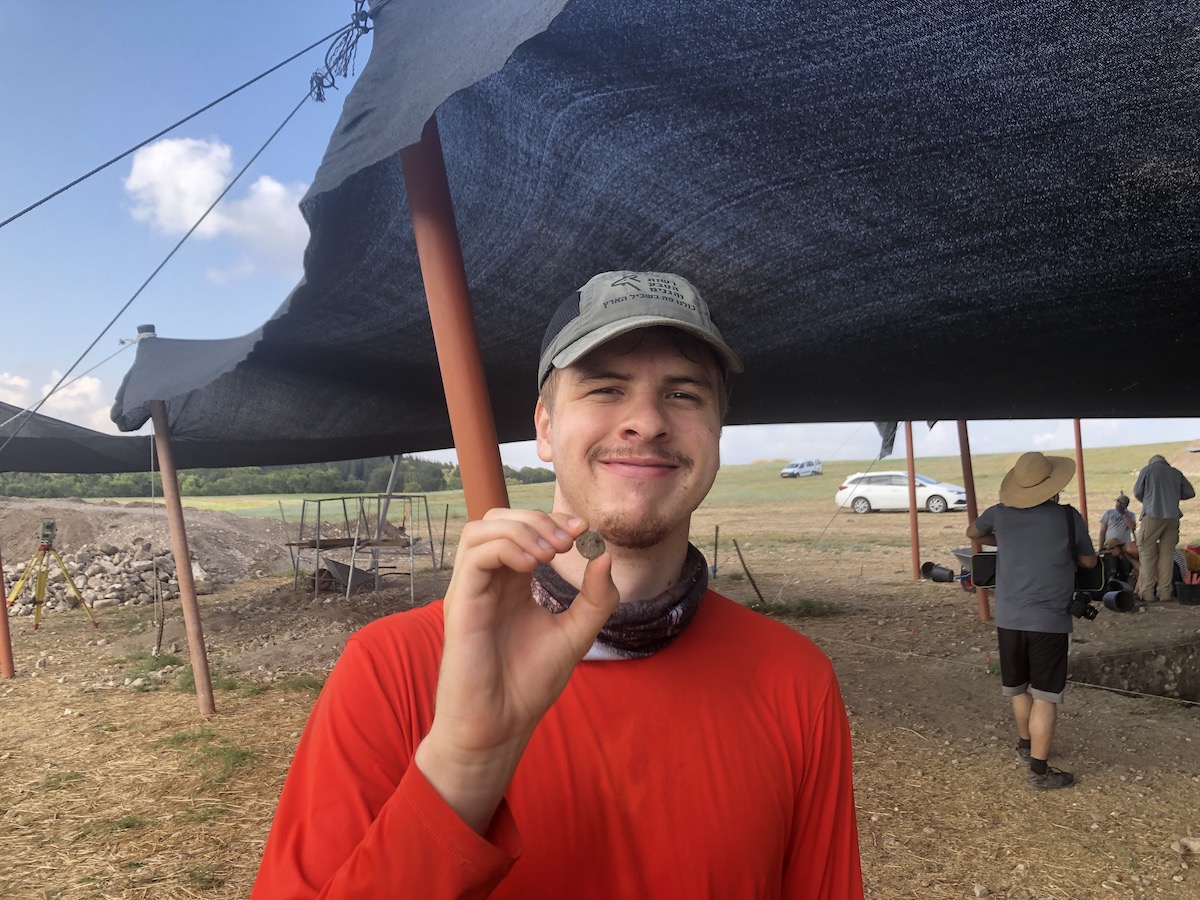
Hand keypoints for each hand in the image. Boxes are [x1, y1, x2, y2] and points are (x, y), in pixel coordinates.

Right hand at [414, 509, 619, 831]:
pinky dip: (505, 548)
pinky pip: (474, 555)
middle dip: (536, 519)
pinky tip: (533, 566)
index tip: (585, 530)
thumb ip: (595, 599)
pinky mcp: (460, 604)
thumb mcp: (576, 635)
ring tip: (551, 553)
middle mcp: (488, 581)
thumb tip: (603, 556)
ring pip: (480, 529)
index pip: (523, 530)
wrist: (500, 727)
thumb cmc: (529, 685)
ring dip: (520, 529)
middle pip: (498, 519)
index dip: (552, 520)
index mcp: (511, 584)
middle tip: (569, 541)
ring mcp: (470, 590)